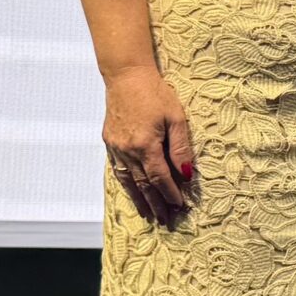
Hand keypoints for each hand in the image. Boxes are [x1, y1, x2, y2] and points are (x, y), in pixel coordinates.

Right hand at [103, 66, 195, 226]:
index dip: (170, 194)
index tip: (179, 206)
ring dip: (139, 199)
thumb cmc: (155, 93)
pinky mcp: (109, 141)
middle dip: (156, 203)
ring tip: (148, 214)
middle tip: (165, 220)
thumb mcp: (176, 118)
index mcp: (145, 145)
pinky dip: (126, 183)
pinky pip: (117, 169)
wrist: (126, 75)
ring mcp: (115, 147)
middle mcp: (127, 150)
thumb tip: (186, 175)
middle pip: (144, 184)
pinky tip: (132, 191)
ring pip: (128, 180)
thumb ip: (181, 148)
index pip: (160, 178)